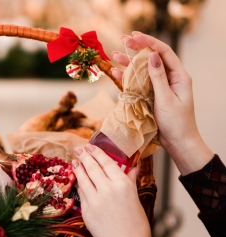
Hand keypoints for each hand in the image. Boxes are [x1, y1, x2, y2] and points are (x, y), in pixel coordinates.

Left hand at [73, 144, 158, 236]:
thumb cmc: (136, 223)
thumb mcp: (135, 197)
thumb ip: (129, 180)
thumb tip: (132, 166)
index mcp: (122, 184)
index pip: (106, 162)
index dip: (97, 153)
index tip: (90, 146)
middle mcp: (107, 190)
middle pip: (92, 168)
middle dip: (84, 157)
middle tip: (79, 149)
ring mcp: (95, 201)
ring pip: (83, 179)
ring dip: (78, 168)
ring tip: (75, 161)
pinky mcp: (87, 211)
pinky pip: (82, 194)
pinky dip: (80, 185)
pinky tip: (79, 180)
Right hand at [111, 32, 212, 174]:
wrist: (177, 142)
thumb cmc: (176, 122)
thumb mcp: (166, 98)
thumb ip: (158, 77)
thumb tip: (152, 56)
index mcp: (178, 76)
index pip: (163, 52)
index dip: (148, 42)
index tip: (134, 36)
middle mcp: (169, 79)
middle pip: (151, 58)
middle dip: (137, 48)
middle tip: (122, 40)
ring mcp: (158, 87)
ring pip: (142, 70)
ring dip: (129, 63)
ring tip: (115, 55)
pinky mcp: (150, 96)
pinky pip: (137, 84)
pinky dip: (126, 78)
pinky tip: (116, 73)